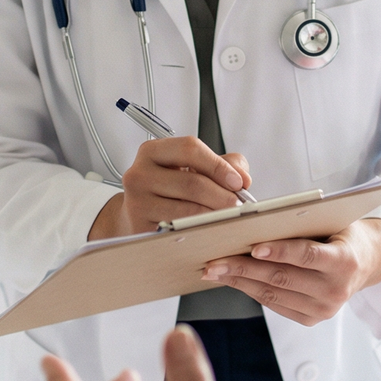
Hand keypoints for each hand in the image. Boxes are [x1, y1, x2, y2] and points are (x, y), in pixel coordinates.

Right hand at [88, 139, 251, 240]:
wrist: (139, 216)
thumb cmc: (170, 190)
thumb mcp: (193, 168)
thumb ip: (223, 164)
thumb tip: (243, 178)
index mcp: (153, 151)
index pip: (190, 149)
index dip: (218, 166)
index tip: (238, 182)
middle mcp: (139, 174)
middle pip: (191, 183)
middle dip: (222, 196)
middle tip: (239, 205)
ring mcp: (137, 202)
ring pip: (187, 210)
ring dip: (215, 216)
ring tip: (229, 218)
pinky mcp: (141, 228)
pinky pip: (179, 230)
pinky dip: (200, 231)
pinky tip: (210, 229)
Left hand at [200, 218, 380, 325]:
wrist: (367, 262)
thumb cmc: (343, 233)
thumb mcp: (332, 223)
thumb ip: (303, 227)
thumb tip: (257, 225)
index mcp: (346, 262)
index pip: (307, 256)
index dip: (280, 251)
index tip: (253, 247)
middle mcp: (336, 290)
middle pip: (282, 278)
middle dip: (244, 268)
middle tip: (215, 260)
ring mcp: (324, 309)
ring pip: (273, 294)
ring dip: (240, 281)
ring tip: (215, 270)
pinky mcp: (312, 319)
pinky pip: (275, 305)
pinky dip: (251, 291)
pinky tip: (233, 280)